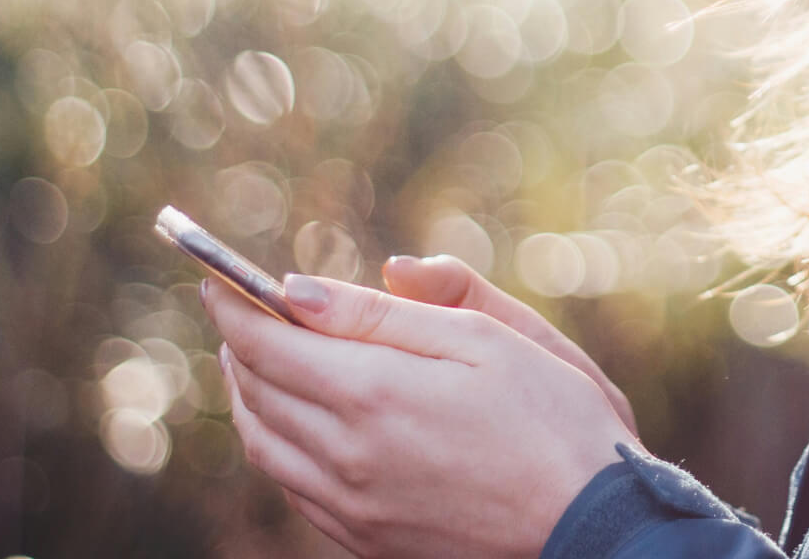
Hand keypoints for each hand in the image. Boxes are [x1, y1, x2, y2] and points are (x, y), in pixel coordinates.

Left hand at [206, 273, 637, 558]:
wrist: (592, 525)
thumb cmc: (556, 419)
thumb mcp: (488, 339)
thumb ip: (393, 311)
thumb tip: (302, 288)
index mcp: (375, 393)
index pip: (267, 342)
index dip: (234, 305)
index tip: (216, 276)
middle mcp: (347, 455)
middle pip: (255, 391)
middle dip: (239, 343)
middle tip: (237, 310)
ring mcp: (351, 506)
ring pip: (264, 444)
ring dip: (248, 395)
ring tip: (255, 361)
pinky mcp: (365, 540)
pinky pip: (292, 487)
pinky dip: (275, 445)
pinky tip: (295, 425)